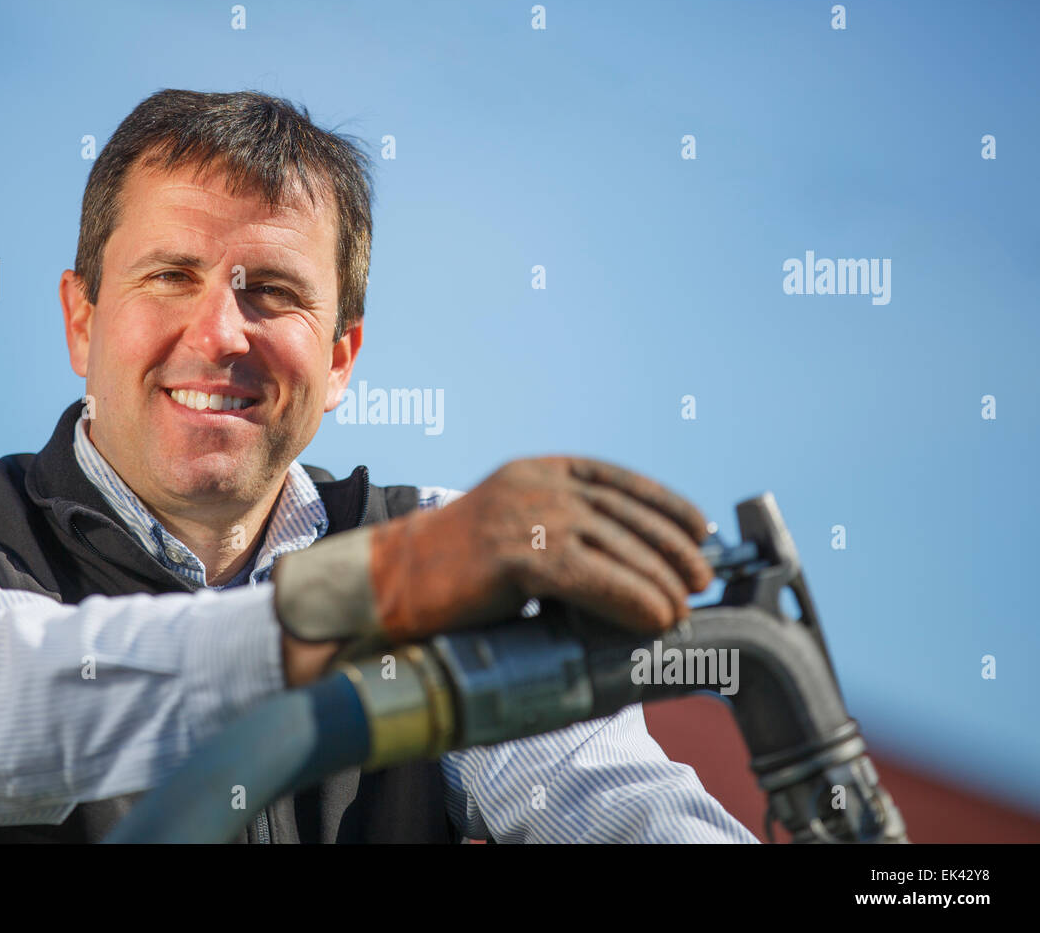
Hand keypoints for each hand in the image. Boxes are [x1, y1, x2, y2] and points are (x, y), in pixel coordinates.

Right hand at [369, 456, 714, 638]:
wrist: (387, 582)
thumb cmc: (450, 569)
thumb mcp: (512, 529)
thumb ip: (559, 531)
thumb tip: (619, 562)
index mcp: (537, 470)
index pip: (618, 479)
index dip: (666, 503)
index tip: (701, 528)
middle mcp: (535, 484)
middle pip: (625, 513)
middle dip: (672, 547)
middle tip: (701, 579)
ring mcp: (524, 515)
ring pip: (615, 546)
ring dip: (659, 581)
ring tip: (681, 610)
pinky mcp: (515, 554)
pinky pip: (591, 577)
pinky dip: (631, 598)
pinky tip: (655, 618)